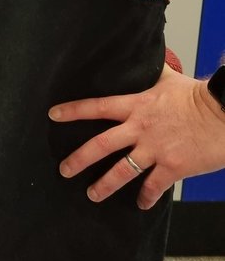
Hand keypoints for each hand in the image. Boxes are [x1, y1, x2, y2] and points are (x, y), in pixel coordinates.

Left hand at [49, 65, 224, 208]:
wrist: (224, 115)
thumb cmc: (198, 96)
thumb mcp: (169, 80)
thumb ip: (153, 74)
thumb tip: (147, 56)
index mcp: (136, 105)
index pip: (97, 107)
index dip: (73, 110)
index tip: (53, 115)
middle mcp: (140, 128)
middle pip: (100, 145)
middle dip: (78, 160)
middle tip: (64, 170)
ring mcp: (155, 150)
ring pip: (121, 172)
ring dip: (104, 185)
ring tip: (91, 195)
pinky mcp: (172, 167)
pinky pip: (152, 187)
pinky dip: (145, 197)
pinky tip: (140, 204)